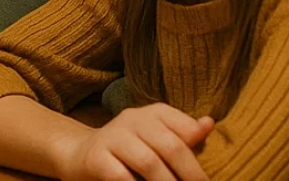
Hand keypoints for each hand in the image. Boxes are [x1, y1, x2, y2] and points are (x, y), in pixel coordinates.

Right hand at [58, 104, 214, 180]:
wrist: (79, 153)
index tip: (206, 180)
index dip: (199, 155)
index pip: (185, 128)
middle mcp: (132, 119)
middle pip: (171, 146)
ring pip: (148, 162)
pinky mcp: (96, 157)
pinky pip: (121, 177)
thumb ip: (182, 135)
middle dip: (190, 174)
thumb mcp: (155, 138)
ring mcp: (112, 137)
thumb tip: (208, 123)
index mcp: (152, 114)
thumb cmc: (128, 151)